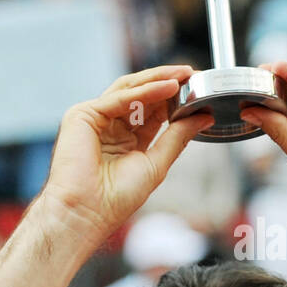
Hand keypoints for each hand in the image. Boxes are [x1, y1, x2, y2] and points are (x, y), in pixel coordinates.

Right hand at [40, 65, 212, 242]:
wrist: (87, 212)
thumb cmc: (116, 198)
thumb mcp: (157, 163)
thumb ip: (178, 136)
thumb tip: (204, 117)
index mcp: (126, 139)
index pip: (153, 110)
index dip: (176, 98)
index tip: (199, 89)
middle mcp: (109, 125)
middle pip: (142, 94)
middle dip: (168, 82)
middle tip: (194, 74)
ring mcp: (95, 118)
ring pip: (130, 89)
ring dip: (159, 80)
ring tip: (184, 75)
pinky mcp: (83, 114)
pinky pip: (120, 97)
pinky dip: (146, 91)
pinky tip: (168, 87)